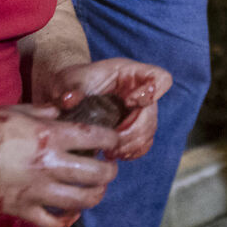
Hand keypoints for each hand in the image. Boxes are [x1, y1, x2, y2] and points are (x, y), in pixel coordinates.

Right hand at [0, 106, 121, 226]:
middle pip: (97, 174)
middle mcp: (48, 165)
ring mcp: (37, 191)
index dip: (111, 138)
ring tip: (96, 189)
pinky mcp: (23, 211)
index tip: (113, 140)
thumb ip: (42, 112)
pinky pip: (55, 222)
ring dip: (95, 195)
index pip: (95, 137)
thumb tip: (60, 113)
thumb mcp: (15, 111)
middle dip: (110, 171)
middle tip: (109, 167)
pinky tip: (71, 213)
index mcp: (48, 136)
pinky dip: (68, 220)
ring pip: (83, 201)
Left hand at [45, 57, 172, 162]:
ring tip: (110, 151)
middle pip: (153, 113)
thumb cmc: (71, 81)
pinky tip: (115, 154)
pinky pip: (143, 143)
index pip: (159, 78)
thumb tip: (69, 100)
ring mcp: (139, 111)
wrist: (68, 94)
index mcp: (130, 73)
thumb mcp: (68, 80)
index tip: (128, 102)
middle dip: (134, 130)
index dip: (151, 93)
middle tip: (113, 142)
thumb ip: (70, 88)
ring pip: (149, 131)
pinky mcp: (133, 127)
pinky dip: (132, 151)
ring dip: (132, 145)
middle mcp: (139, 91)